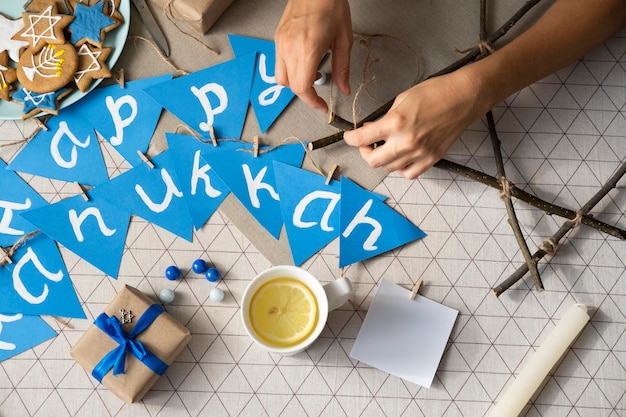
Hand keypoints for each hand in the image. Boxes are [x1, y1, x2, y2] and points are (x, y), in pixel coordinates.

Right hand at [275, 0, 352, 112]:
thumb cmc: (330, 5)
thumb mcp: (343, 39)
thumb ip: (342, 68)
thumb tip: (344, 88)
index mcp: (308, 49)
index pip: (302, 88)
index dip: (312, 102)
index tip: (321, 106)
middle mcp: (289, 48)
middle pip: (291, 86)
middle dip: (306, 94)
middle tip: (319, 94)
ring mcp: (280, 43)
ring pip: (281, 77)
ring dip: (296, 82)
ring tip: (312, 73)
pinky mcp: (277, 38)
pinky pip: (279, 63)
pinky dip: (291, 70)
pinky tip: (305, 61)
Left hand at [343, 68, 485, 178]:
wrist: (465, 97)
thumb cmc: (436, 92)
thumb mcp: (402, 98)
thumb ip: (385, 117)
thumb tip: (372, 129)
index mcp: (396, 122)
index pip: (362, 139)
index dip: (351, 138)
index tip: (350, 136)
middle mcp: (406, 142)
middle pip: (373, 161)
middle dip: (365, 152)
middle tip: (367, 144)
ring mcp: (420, 153)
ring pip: (389, 168)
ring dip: (383, 159)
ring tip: (386, 147)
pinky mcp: (432, 159)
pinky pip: (409, 173)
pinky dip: (401, 168)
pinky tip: (401, 157)